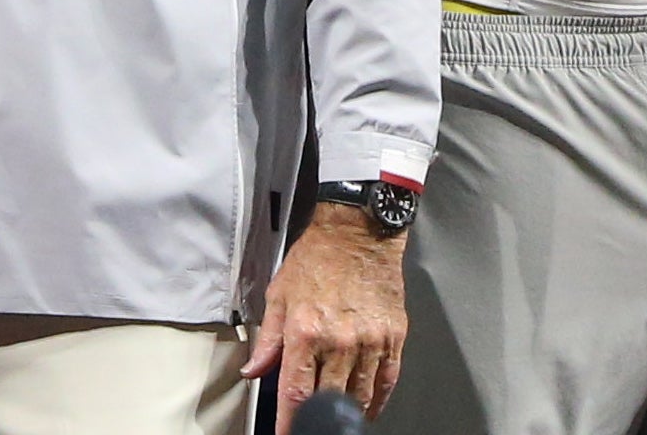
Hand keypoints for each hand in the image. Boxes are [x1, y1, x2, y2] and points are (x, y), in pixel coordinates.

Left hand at [244, 202, 406, 420]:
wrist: (358, 231)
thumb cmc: (318, 258)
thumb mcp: (280, 295)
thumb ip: (268, 339)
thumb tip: (254, 371)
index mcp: (306, 332)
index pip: (295, 393)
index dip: (289, 422)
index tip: (285, 433)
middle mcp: (339, 342)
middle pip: (328, 401)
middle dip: (317, 419)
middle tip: (310, 424)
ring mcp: (370, 342)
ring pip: (359, 397)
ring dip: (347, 413)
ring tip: (337, 418)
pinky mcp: (392, 337)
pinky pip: (386, 381)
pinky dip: (377, 400)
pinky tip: (367, 407)